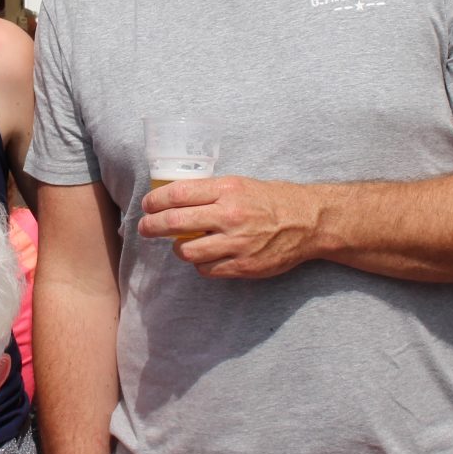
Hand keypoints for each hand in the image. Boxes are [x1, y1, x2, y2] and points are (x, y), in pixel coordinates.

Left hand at [138, 176, 316, 278]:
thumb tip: (174, 198)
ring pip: (187, 252)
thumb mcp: (240, 185)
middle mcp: (229, 215)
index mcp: (227, 190)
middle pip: (174, 222)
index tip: (146, 205)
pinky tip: (204, 257)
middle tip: (144, 228)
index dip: (154, 201)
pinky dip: (200, 264)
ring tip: (178, 246)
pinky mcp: (244, 266)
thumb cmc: (272, 200)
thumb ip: (210, 192)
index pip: (177, 194)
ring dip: (176, 249)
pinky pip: (207, 269)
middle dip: (151, 226)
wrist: (308, 221)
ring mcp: (237, 243)